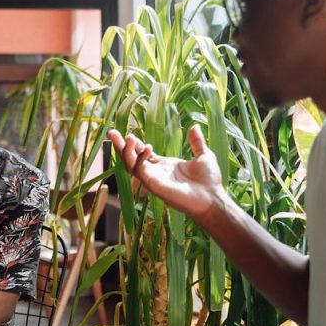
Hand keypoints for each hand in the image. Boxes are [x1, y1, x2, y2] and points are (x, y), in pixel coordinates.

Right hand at [107, 125, 224, 220]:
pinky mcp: (154, 185)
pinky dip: (140, 159)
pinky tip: (147, 148)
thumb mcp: (204, 156)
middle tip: (112, 133)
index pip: (142, 154)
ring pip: (131, 166)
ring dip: (126, 152)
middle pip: (131, 159)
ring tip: (126, 136)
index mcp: (164, 166)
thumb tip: (194, 127)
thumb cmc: (209, 182)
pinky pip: (141, 171)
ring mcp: (154, 179)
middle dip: (121, 147)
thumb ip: (196, 143)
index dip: (134, 144)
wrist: (213, 198)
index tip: (127, 133)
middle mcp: (156, 173)